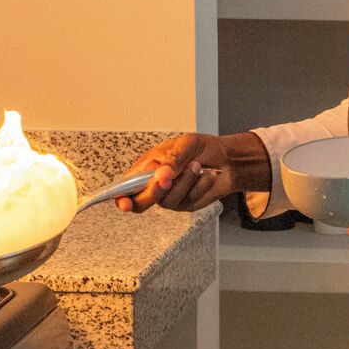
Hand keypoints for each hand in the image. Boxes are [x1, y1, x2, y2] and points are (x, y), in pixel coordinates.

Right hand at [116, 132, 250, 214]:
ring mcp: (170, 196)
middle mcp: (155, 185)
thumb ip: (171, 160)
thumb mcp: (185, 145)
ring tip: (197, 165)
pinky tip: (206, 175)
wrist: (226, 158)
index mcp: (146, 168)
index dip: (121, 198)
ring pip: (168, 200)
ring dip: (186, 181)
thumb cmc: (201, 148)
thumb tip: (160, 175)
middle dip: (155, 191)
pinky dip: (199, 185)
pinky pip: (188, 200)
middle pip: (142, 202)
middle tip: (168, 179)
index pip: (126, 187)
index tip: (124, 203)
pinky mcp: (186, 203)